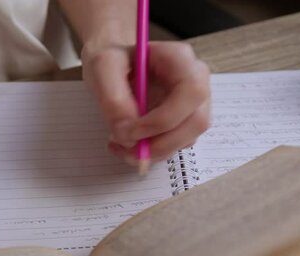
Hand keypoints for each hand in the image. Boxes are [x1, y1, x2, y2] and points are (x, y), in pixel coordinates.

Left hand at [83, 41, 210, 163]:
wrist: (114, 66)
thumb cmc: (113, 60)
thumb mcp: (103, 67)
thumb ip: (113, 98)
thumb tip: (127, 133)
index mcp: (180, 59)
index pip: (191, 92)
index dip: (165, 118)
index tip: (131, 131)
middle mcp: (196, 81)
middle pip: (196, 121)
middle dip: (161, 143)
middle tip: (126, 147)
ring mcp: (193, 104)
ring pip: (187, 138)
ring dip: (154, 151)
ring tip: (120, 145)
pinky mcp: (184, 123)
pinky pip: (176, 145)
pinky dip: (152, 152)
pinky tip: (128, 144)